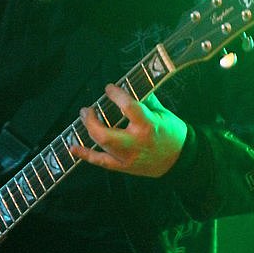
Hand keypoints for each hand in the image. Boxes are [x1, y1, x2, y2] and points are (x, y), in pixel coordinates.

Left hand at [71, 83, 187, 176]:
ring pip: (102, 146)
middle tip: (87, 110)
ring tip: (83, 118)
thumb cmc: (172, 133)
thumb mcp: (163, 113)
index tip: (109, 88)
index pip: (128, 107)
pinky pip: (101, 162)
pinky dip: (86, 154)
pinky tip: (74, 148)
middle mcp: (136, 143)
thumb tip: (131, 86)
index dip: (116, 95)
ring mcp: (128, 157)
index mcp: (148, 126)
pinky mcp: (124, 166)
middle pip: (105, 134)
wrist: (179, 159)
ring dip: (88, 131)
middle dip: (91, 121)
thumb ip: (146, 100)